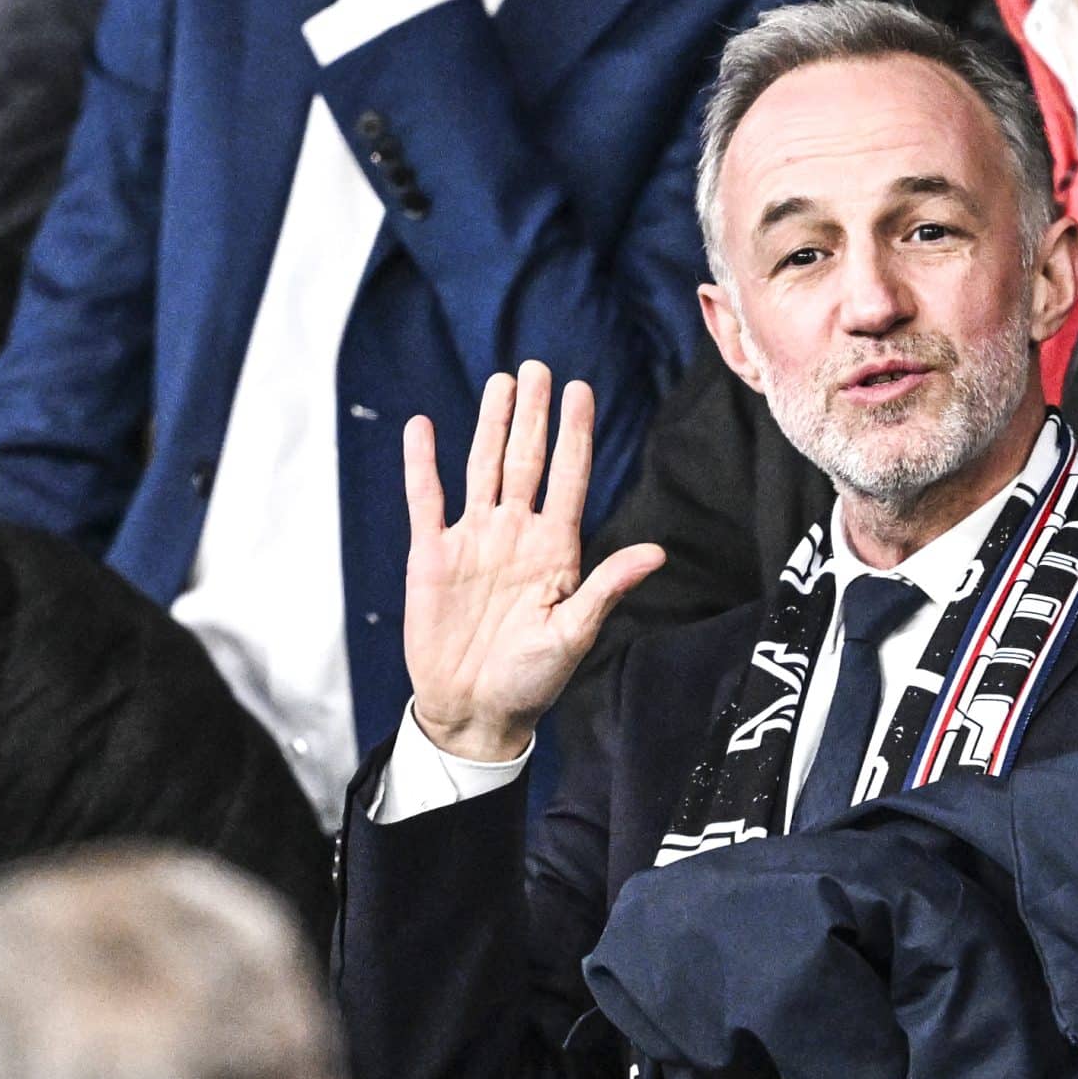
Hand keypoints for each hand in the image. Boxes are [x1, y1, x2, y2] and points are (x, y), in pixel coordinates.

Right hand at [403, 362, 663, 761]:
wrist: (474, 711)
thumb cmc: (531, 680)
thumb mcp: (574, 634)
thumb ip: (606, 587)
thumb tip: (655, 552)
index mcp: (555, 549)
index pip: (568, 477)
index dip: (574, 434)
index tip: (582, 391)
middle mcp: (516, 534)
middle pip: (525, 460)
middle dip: (533, 414)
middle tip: (539, 367)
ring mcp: (474, 541)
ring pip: (482, 468)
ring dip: (489, 426)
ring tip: (501, 383)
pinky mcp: (432, 556)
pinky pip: (426, 500)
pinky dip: (422, 464)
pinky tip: (422, 428)